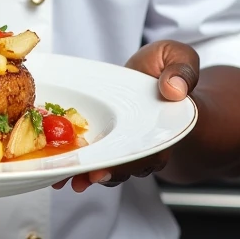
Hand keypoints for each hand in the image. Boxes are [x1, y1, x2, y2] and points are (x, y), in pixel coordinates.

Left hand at [53, 39, 198, 191]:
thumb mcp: (179, 58)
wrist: (157, 73)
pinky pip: (93, 153)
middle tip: (85, 177)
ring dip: (86, 174)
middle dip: (104, 173)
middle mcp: (145, 142)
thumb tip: (175, 89)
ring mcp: (124, 142)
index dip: (130, 162)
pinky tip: (58, 168)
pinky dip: (76, 162)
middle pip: (125, 165)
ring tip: (65, 180)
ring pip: (107, 165)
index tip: (110, 167)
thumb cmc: (169, 67)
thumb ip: (181, 72)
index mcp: (166, 127)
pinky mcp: (107, 136)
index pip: (150, 151)